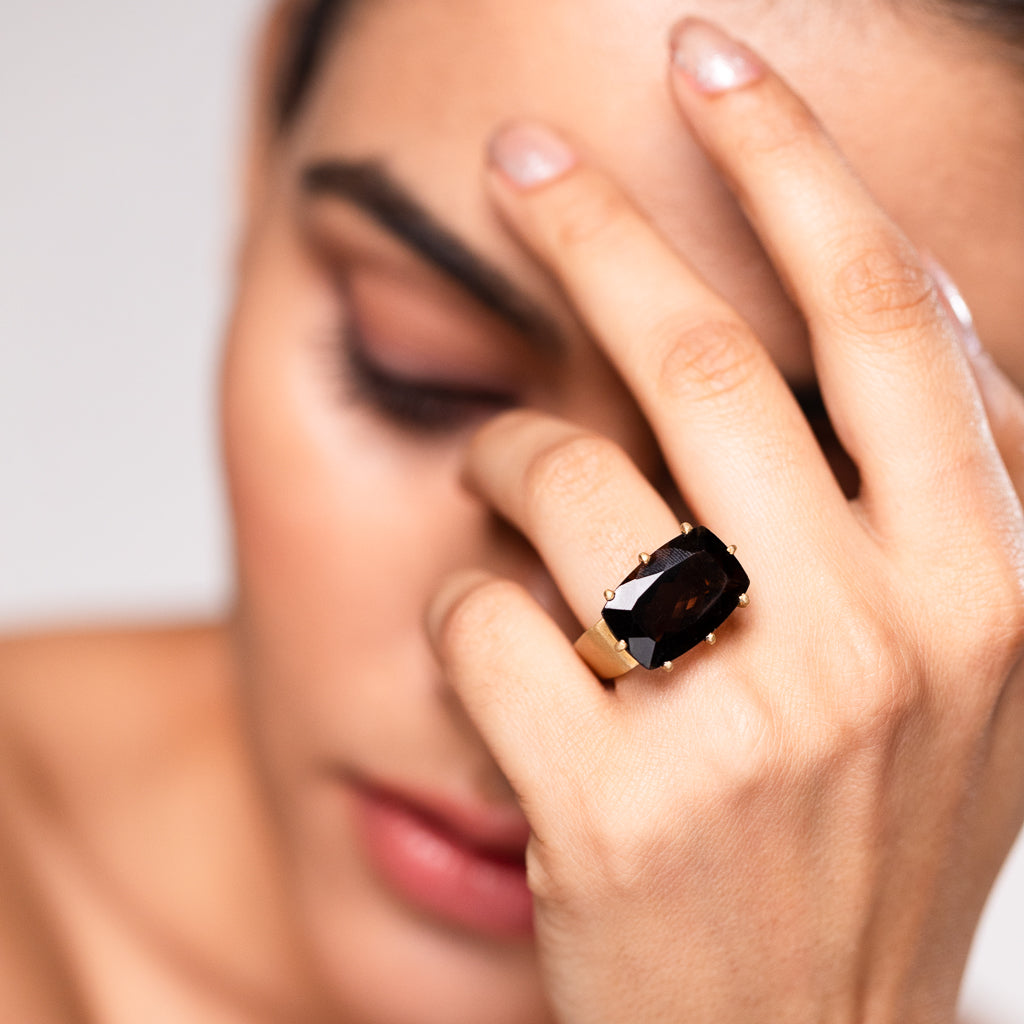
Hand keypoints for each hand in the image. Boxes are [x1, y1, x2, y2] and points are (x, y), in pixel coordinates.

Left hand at [427, 19, 1023, 1023]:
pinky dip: (458, 601)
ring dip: (504, 455)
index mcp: (990, 581)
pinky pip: (479, 617)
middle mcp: (887, 636)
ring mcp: (747, 726)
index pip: (880, 309)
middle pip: (700, 349)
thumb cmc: (857, 840)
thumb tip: (835, 307)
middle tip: (515, 154)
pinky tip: (489, 639)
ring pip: (562, 477)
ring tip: (502, 478)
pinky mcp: (609, 808)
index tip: (712, 60)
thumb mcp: (943, 665)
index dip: (791, 159)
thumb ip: (909, 496)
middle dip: (590, 221)